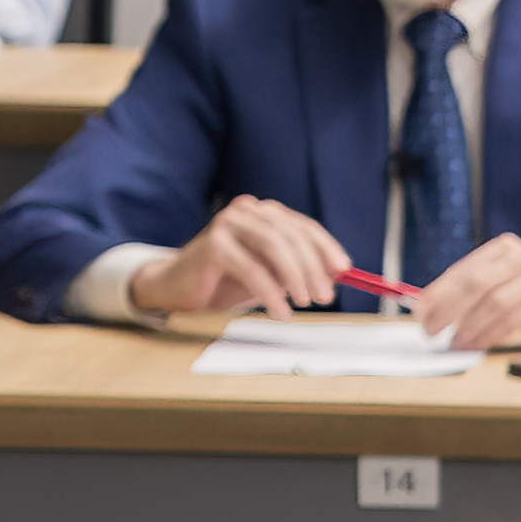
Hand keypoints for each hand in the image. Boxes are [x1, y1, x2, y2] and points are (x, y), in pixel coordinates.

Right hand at [151, 195, 346, 318]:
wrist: (176, 287)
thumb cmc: (225, 280)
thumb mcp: (269, 275)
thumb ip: (298, 270)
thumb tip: (336, 274)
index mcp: (263, 213)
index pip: (302, 227)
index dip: (326, 248)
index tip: (344, 270)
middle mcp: (246, 211)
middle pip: (290, 235)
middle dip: (313, 267)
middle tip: (325, 296)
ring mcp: (227, 224)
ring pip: (274, 246)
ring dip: (294, 276)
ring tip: (304, 302)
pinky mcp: (213, 244)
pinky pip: (251, 268)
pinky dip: (269, 292)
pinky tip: (279, 310)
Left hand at [415, 235, 520, 351]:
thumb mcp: (510, 281)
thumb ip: (476, 290)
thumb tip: (431, 309)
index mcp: (505, 249)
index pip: (464, 269)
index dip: (438, 291)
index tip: (419, 311)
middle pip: (476, 282)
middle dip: (447, 308)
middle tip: (430, 330)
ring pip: (494, 302)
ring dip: (469, 327)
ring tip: (454, 343)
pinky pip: (514, 318)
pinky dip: (491, 333)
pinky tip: (479, 344)